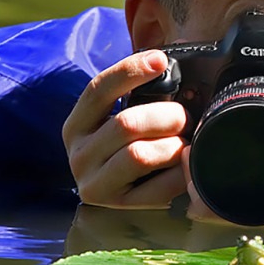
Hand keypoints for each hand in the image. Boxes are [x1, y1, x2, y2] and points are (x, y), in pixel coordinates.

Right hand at [63, 50, 188, 207]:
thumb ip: (140, 93)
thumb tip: (172, 57)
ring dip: (173, 145)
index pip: (99, 90)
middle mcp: (79, 155)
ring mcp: (96, 185)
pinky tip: (186, 165)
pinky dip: (181, 172)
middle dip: (167, 116)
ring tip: (185, 142)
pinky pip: (160, 187)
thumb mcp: (123, 117)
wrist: (127, 191)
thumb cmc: (133, 144)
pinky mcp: (120, 207)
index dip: (130, 71)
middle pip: (127, 124)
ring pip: (140, 155)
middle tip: (186, 117)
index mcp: (77, 125)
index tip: (160, 60)